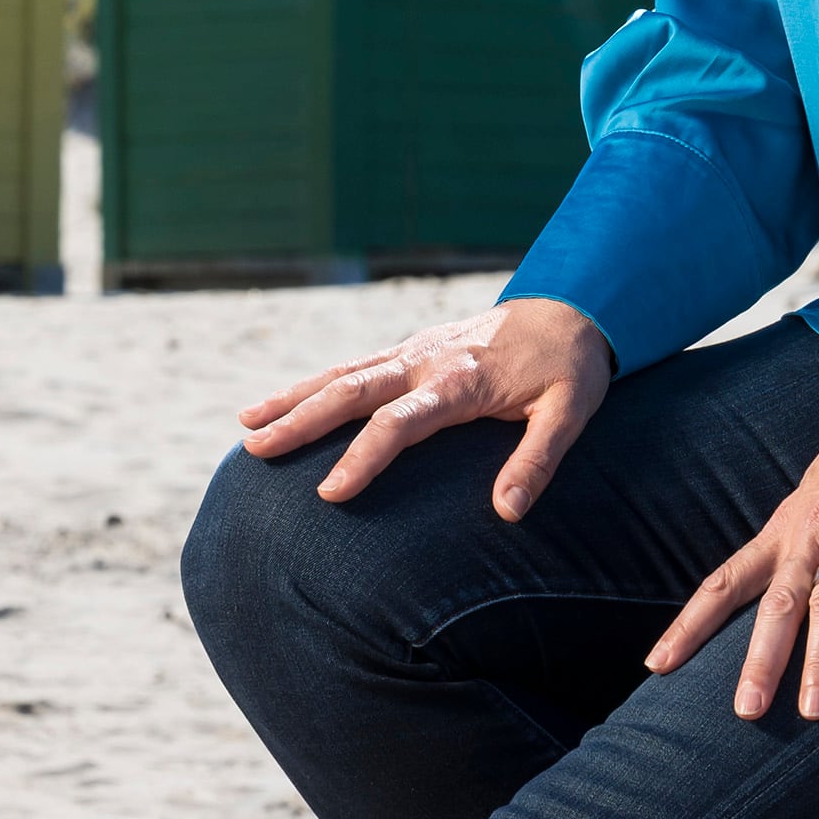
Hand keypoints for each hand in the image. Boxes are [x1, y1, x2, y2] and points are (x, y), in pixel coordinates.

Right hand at [237, 297, 610, 519]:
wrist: (572, 306)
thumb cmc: (571, 368)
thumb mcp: (571, 412)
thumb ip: (537, 460)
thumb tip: (507, 512)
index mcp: (462, 381)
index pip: (401, 423)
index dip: (364, 457)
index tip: (328, 493)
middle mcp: (428, 360)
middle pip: (353, 390)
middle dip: (301, 420)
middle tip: (255, 449)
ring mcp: (414, 350)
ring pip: (343, 373)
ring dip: (294, 398)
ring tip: (246, 426)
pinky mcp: (410, 348)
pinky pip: (353, 366)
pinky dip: (313, 384)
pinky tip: (281, 403)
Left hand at [644, 383, 818, 721]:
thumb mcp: (803, 512)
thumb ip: (785, 560)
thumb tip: (759, 617)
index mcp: (778, 535)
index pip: (724, 583)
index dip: (690, 625)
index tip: (657, 666)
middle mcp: (807, 534)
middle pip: (777, 604)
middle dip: (761, 660)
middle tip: (747, 711)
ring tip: (815, 709)